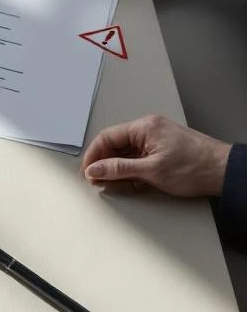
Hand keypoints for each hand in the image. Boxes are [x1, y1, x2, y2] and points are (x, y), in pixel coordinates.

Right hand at [82, 115, 230, 196]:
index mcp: (144, 127)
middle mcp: (148, 129)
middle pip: (115, 144)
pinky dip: (130, 169)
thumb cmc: (195, 167)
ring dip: (117, 168)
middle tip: (97, 181)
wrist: (224, 171)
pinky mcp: (161, 149)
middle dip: (104, 163)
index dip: (93, 156)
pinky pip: (137, 157)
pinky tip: (128, 181)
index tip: (87, 172)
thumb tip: (95, 170)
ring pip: (125, 152)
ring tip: (113, 184)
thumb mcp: (151, 171)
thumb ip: (118, 169)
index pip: (107, 137)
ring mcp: (155, 139)